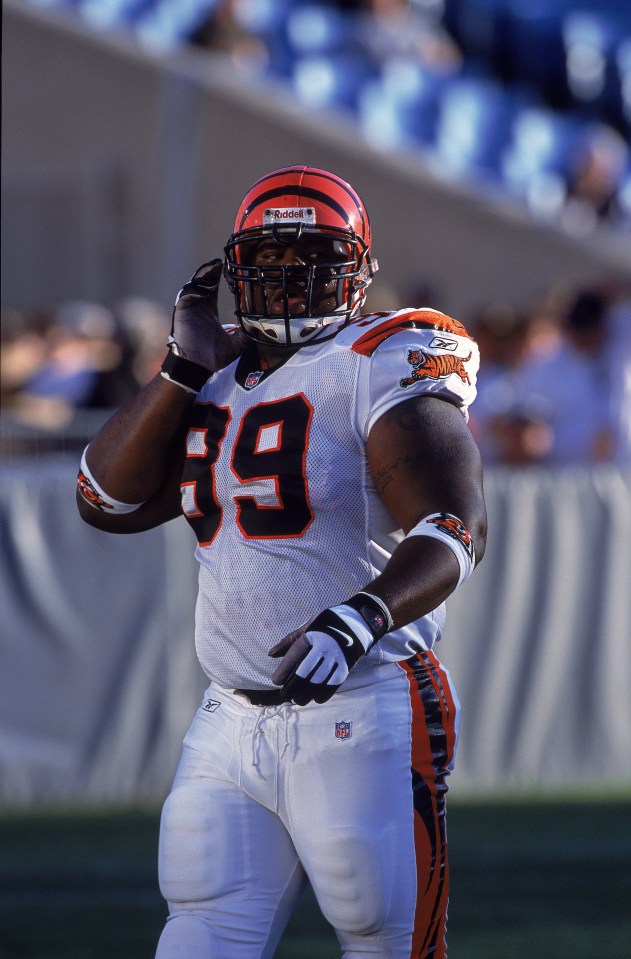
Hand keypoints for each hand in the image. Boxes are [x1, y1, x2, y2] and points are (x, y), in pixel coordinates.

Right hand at [170, 259, 246, 371]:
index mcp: (209, 309)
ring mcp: (190, 306)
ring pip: (196, 283)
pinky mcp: (182, 310)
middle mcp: (199, 304)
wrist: (197, 367)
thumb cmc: (213, 357)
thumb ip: (247, 333)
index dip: (223, 276)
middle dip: (214, 270)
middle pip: (205, 280)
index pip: (215, 286)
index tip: (234, 267)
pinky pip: (187, 294)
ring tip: (216, 266)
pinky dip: (195, 287)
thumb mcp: (236, 343)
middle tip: (225, 262)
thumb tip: (263, 327)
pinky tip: (205, 284)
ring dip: (205, 274)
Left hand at [269, 594, 390, 705]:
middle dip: (292, 687)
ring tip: (297, 700)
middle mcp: (324, 646)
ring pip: (318, 681)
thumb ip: (290, 640)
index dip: (283, 670)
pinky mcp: (347, 665)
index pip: (294, 655)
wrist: (359, 621)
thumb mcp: (308, 626)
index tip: (276, 681)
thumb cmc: (328, 623)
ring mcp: (336, 657)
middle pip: (304, 672)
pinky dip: (324, 694)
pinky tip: (316, 698)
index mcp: (312, 635)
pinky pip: (334, 684)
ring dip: (306, 694)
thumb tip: (271, 654)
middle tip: (285, 695)